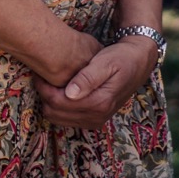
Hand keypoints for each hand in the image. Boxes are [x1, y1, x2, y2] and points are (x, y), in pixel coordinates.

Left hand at [34, 36, 156, 128]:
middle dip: (45, 95)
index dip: (44, 87)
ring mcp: (96, 120)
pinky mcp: (94, 119)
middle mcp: (97, 117)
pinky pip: (66, 119)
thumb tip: (70, 93)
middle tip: (44, 76)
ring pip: (57, 118)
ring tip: (51, 82)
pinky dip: (58, 106)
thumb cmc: (121, 58)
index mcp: (99, 103)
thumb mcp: (105, 62)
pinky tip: (60, 90)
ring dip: (50, 102)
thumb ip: (88, 78)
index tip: (40, 72)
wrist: (138, 62)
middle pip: (55, 112)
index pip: (58, 102)